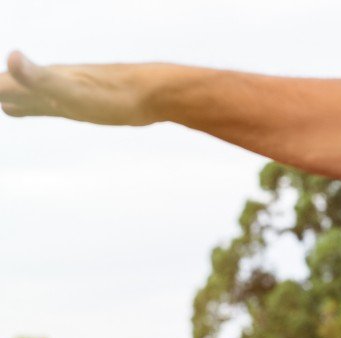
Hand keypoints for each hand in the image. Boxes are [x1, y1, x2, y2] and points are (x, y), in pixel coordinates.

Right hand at [0, 51, 156, 125]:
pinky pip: (45, 103)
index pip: (1, 85)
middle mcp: (49, 83)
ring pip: (25, 93)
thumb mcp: (73, 90)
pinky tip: (33, 106)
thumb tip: (12, 57)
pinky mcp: (80, 101)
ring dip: (7, 96)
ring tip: (1, 102)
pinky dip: (30, 105)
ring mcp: (64, 91)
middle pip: (8, 86)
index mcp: (41, 82)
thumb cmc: (115, 94)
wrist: (155, 93)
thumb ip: (40, 78)